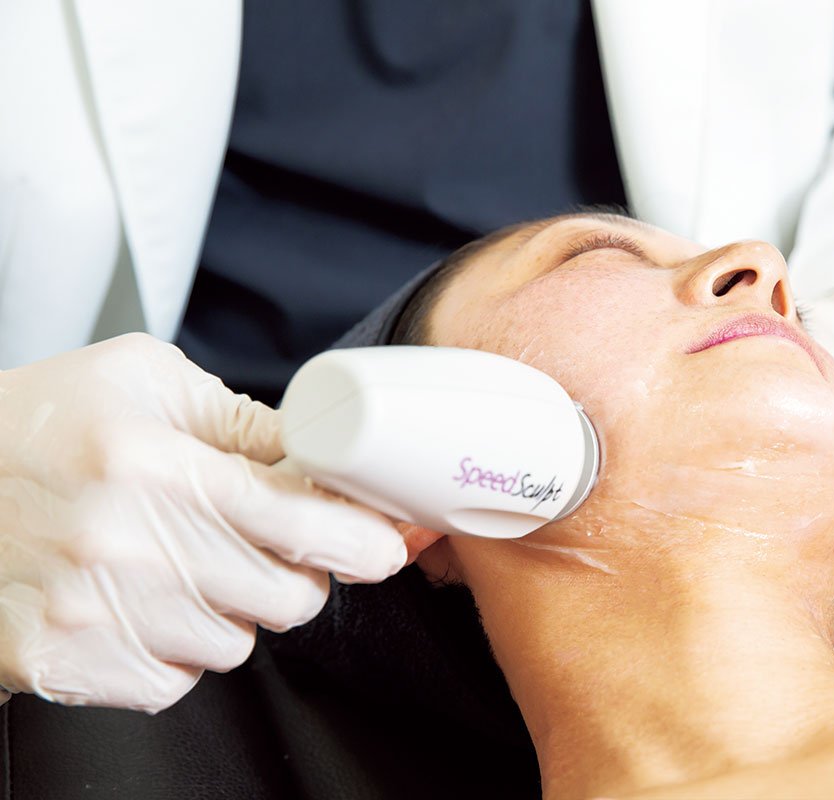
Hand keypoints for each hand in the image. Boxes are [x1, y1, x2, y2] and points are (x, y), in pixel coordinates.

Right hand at [0, 334, 436, 711]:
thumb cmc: (39, 422)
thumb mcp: (143, 381)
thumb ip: (243, 421)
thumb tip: (324, 460)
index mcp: (154, 466)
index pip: (297, 521)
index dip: (360, 540)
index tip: (386, 546)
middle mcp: (127, 547)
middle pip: (287, 596)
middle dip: (296, 571)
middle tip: (259, 541)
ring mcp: (94, 615)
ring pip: (237, 643)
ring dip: (229, 609)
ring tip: (173, 560)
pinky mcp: (65, 664)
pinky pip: (177, 681)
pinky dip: (175, 649)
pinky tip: (138, 601)